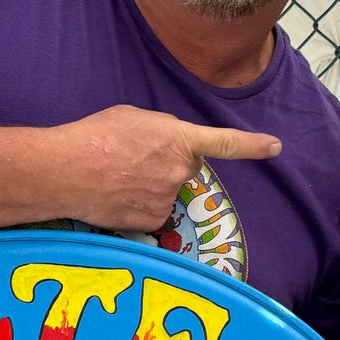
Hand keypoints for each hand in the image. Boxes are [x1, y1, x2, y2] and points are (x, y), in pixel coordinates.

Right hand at [63, 105, 279, 231]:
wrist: (64, 170)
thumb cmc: (94, 136)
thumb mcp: (135, 118)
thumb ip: (163, 131)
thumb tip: (168, 146)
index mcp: (178, 138)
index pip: (223, 143)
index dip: (252, 146)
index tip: (275, 147)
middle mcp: (179, 171)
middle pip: (186, 168)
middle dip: (170, 164)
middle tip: (135, 159)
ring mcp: (166, 199)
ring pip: (167, 191)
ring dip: (150, 185)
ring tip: (117, 176)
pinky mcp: (151, 221)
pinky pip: (153, 212)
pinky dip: (138, 205)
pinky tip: (116, 196)